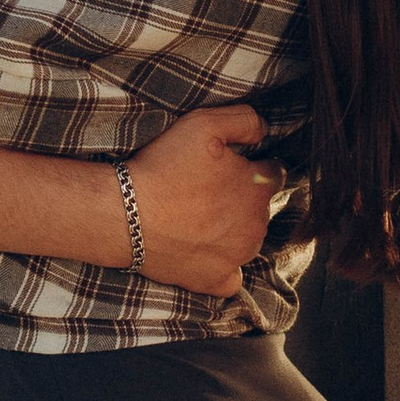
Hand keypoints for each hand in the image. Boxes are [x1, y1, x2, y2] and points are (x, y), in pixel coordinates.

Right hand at [124, 103, 275, 293]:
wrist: (126, 215)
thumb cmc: (165, 168)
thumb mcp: (205, 123)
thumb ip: (245, 120)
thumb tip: (264, 130)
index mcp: (259, 187)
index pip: (273, 173)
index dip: (251, 166)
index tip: (228, 166)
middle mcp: (256, 225)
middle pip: (259, 208)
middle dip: (240, 198)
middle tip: (204, 190)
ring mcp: (237, 257)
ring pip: (246, 240)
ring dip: (231, 230)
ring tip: (197, 219)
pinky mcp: (215, 280)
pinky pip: (231, 278)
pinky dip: (222, 267)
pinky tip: (204, 253)